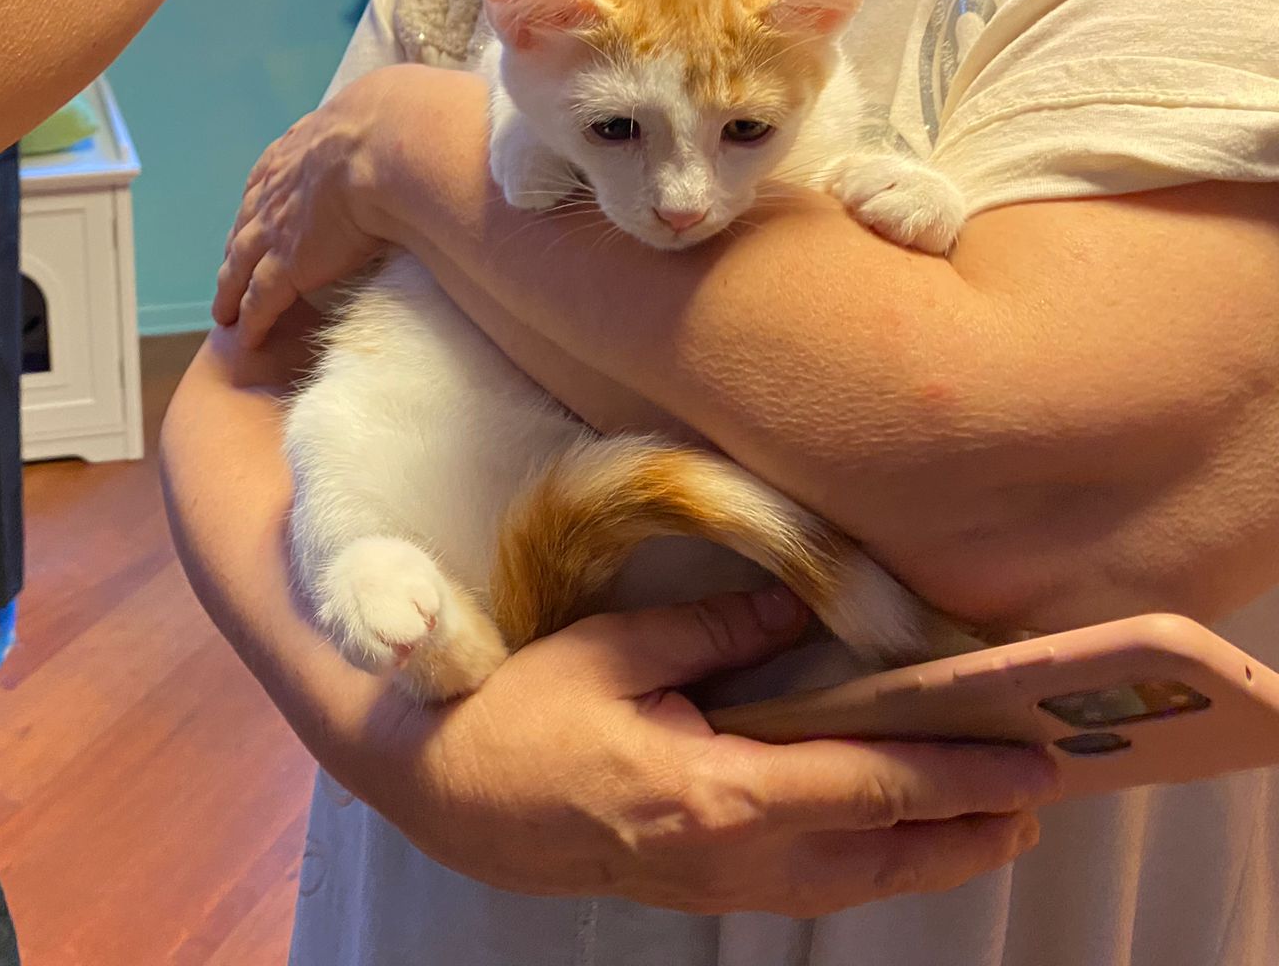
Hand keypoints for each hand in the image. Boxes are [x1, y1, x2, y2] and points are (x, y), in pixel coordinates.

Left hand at [215, 64, 482, 344]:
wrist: (386, 146)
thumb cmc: (393, 124)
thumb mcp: (373, 113)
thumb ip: (377, 124)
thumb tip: (408, 119)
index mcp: (292, 153)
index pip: (263, 186)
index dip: (257, 209)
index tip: (253, 222)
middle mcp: (273, 192)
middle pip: (243, 229)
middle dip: (235, 252)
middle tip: (230, 274)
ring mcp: (273, 231)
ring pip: (239, 269)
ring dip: (230, 292)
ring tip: (225, 314)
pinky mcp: (285, 267)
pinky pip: (259, 302)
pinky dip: (250, 320)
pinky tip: (246, 337)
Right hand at [342, 588, 1058, 912]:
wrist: (450, 797)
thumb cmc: (519, 718)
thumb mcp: (612, 653)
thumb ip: (718, 631)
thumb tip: (802, 603)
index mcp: (718, 794)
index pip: (868, 784)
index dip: (958, 773)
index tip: (1030, 762)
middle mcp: (735, 857)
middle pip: (883, 856)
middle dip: (969, 829)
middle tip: (1041, 798)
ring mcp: (718, 885)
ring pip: (854, 884)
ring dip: (928, 854)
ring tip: (992, 823)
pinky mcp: (702, 888)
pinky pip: (812, 885)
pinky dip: (871, 862)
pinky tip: (890, 836)